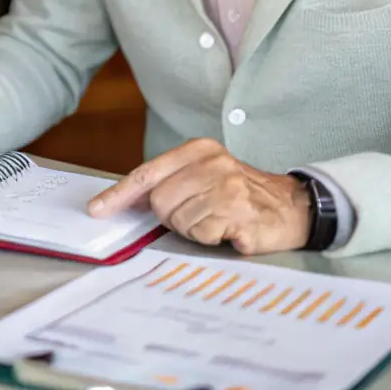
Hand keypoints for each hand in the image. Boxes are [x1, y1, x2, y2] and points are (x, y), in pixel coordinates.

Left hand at [87, 138, 311, 254]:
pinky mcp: (239, 213)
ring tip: (217, 220)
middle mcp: (212, 164)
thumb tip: (131, 201)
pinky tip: (229, 229)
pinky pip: (203, 235)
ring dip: (195, 230)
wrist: (293, 206)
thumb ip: (173, 181)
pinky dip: (212, 239)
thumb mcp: (207, 174)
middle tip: (198, 215)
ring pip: (179, 222)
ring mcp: (227, 187)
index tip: (97, 209)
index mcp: (198, 150)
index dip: (119, 194)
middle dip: (172, 217)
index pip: (147, 173)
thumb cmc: (242, 193)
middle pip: (159, 202)